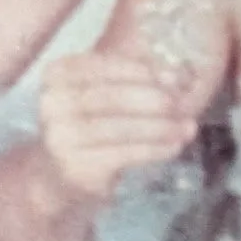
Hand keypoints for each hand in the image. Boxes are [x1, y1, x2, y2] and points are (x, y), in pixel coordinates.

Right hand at [38, 49, 198, 203]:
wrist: (60, 175)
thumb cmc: (90, 126)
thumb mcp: (103, 94)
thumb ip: (134, 78)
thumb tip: (180, 73)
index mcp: (57, 74)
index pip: (104, 65)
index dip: (143, 71)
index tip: (175, 77)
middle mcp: (52, 103)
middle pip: (112, 96)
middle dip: (155, 100)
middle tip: (183, 104)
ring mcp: (61, 136)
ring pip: (120, 127)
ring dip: (161, 127)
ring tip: (187, 127)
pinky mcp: (76, 166)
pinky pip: (123, 154)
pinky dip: (154, 149)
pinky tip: (174, 146)